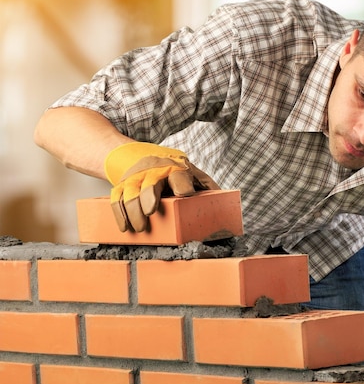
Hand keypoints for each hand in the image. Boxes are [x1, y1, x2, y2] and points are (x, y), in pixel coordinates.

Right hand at [105, 142, 219, 231]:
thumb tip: (227, 206)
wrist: (136, 154)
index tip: (184, 194)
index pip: (179, 175)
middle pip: (150, 183)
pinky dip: (119, 214)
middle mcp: (154, 172)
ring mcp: (136, 178)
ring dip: (133, 211)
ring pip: (131, 193)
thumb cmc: (172, 169)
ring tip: (140, 229)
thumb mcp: (192, 173)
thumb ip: (207, 187)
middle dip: (149, 197)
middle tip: (150, 212)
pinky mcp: (121, 185)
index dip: (182, 184)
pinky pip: (116, 199)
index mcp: (176, 169)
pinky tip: (125, 228)